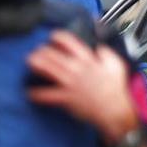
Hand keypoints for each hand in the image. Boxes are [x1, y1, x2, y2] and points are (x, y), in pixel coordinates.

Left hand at [25, 31, 139, 143]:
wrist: (115, 109)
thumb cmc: (115, 89)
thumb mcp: (116, 65)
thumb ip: (106, 53)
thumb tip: (98, 47)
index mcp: (88, 60)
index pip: (70, 42)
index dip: (58, 37)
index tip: (52, 37)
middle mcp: (77, 69)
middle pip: (53, 54)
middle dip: (41, 50)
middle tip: (36, 51)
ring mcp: (70, 83)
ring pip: (48, 69)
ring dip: (36, 64)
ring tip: (29, 62)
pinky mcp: (66, 98)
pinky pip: (47, 95)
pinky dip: (37, 94)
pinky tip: (30, 92)